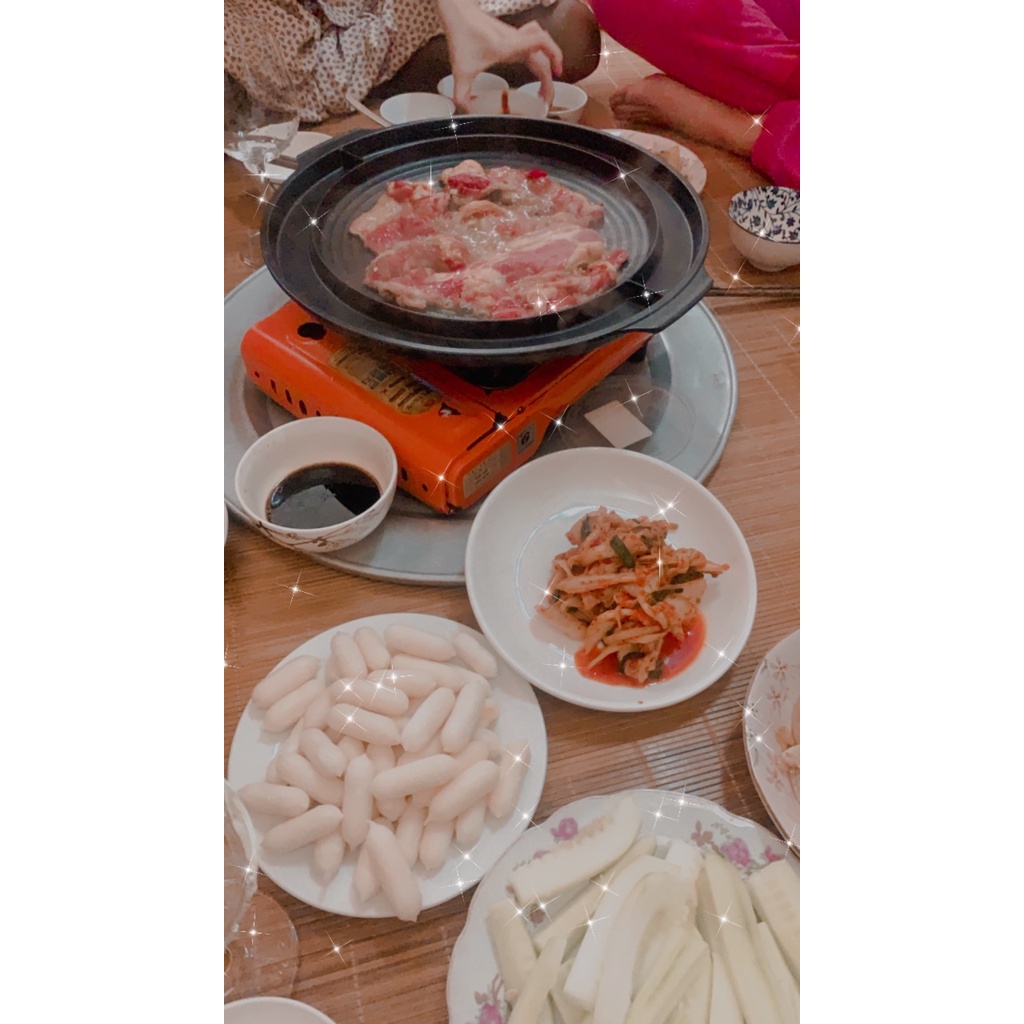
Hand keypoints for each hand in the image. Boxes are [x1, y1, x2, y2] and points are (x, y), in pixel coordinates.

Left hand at [437, 0, 562, 109]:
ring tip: (545, 84)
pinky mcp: (511, 37)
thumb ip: (462, 96)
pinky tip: (534, 67)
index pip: (541, 43)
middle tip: (546, 98)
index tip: (556, 76)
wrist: (458, 11)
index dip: (554, 57)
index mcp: (509, 46)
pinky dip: (540, 55)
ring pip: (541, 47)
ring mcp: (515, 37)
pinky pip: (533, 44)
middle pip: (544, 52)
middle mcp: (516, 40)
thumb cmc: (461, 33)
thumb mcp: (460, 71)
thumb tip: (467, 113)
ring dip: (548, 63)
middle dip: (550, 75)